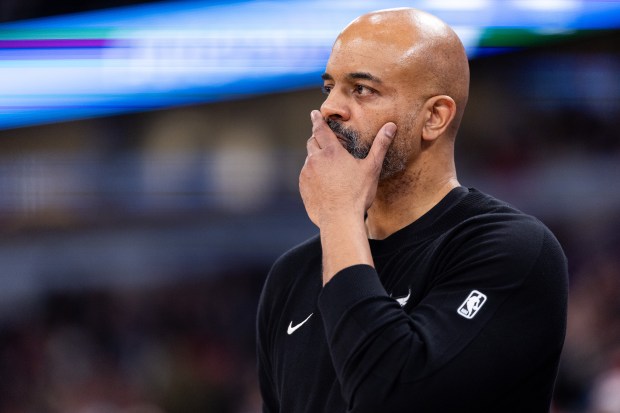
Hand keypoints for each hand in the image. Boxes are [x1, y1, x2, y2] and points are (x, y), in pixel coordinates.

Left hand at [299, 110, 395, 227]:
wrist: (339, 219)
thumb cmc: (357, 194)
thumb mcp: (371, 168)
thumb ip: (380, 145)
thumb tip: (391, 126)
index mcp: (331, 151)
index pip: (320, 129)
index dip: (317, 120)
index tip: (314, 113)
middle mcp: (315, 159)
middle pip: (312, 142)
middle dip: (318, 139)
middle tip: (326, 142)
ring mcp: (307, 174)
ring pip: (309, 159)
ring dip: (316, 159)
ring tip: (328, 168)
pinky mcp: (303, 187)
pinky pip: (306, 175)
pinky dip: (312, 174)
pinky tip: (324, 182)